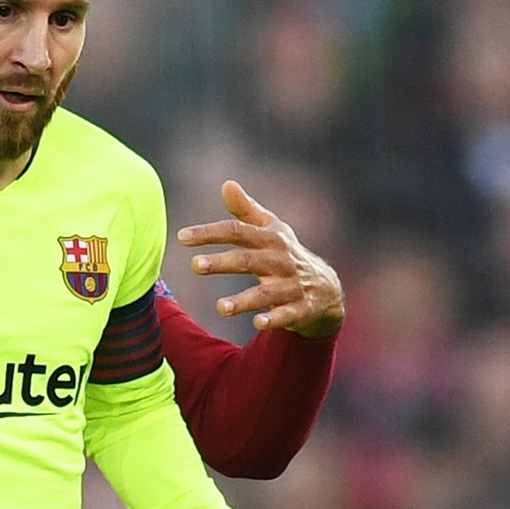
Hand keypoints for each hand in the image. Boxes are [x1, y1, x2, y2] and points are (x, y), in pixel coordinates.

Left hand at [177, 180, 343, 338]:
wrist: (327, 290)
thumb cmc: (288, 254)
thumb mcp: (272, 230)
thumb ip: (246, 210)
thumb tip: (226, 184)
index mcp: (270, 239)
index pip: (237, 231)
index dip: (210, 233)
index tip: (182, 237)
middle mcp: (280, 260)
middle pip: (248, 260)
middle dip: (222, 262)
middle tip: (195, 265)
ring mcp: (292, 286)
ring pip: (266, 292)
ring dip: (243, 300)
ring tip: (220, 308)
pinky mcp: (301, 309)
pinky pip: (287, 315)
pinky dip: (274, 319)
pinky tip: (258, 324)